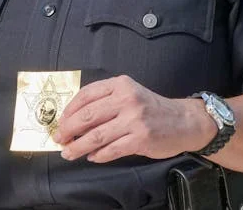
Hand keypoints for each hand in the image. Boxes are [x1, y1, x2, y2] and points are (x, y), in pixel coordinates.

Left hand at [53, 76, 216, 162]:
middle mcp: (127, 99)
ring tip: (68, 153)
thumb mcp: (129, 93)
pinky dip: (98, 155)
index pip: (86, 95)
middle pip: (87, 115)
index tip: (60, 121)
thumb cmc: (151, 108)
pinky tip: (91, 157)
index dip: (69, 110)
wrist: (184, 121)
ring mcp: (134, 120)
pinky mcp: (141, 139)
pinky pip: (112, 149)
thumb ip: (105, 101)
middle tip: (59, 138)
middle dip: (68, 129)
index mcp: (120, 84)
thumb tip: (74, 119)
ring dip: (78, 146)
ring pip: (97, 135)